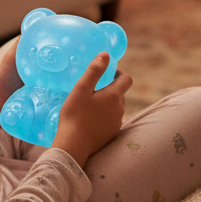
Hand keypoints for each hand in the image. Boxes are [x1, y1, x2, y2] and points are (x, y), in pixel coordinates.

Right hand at [52, 53, 131, 167]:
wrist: (73, 146)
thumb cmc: (75, 115)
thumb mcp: (81, 89)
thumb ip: (94, 71)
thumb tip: (106, 55)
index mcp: (114, 96)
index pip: (127, 79)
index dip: (120, 74)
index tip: (109, 74)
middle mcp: (120, 109)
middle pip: (120, 94)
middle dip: (111, 89)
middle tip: (94, 89)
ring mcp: (117, 123)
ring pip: (116, 108)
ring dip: (108, 104)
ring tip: (90, 105)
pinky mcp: (112, 135)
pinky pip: (111, 121)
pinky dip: (104, 118)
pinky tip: (90, 121)